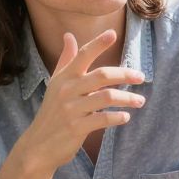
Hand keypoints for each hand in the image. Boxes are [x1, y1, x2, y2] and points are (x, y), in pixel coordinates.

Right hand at [21, 30, 144, 170]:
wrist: (38, 145)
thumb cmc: (51, 111)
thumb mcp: (55, 84)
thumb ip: (65, 60)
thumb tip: (68, 35)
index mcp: (64, 77)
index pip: (83, 55)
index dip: (98, 44)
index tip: (113, 34)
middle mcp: (67, 90)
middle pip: (102, 75)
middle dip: (125, 74)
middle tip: (141, 76)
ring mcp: (72, 109)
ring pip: (106, 97)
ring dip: (127, 98)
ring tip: (140, 101)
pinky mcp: (76, 128)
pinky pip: (102, 119)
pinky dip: (117, 117)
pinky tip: (126, 117)